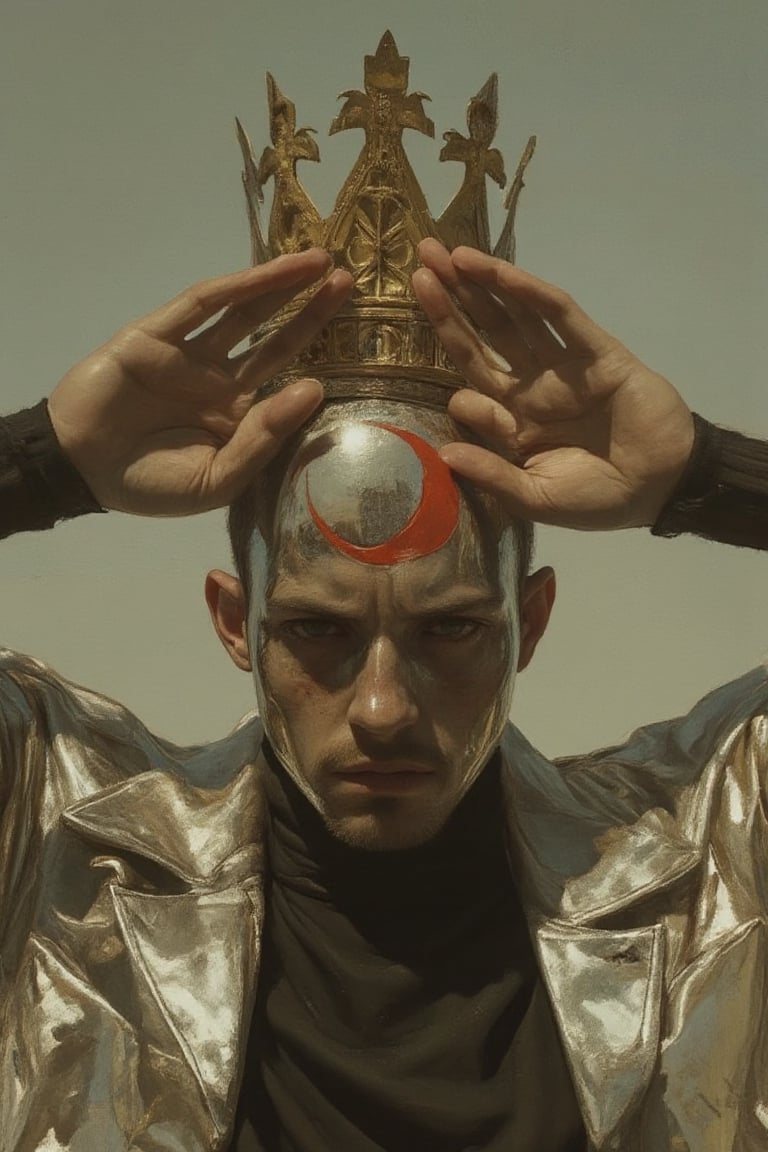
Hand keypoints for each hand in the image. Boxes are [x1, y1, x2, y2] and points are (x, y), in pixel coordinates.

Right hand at [48, 250, 351, 514]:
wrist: (82, 469)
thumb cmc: (152, 485)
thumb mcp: (218, 478)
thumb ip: (264, 437)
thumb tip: (315, 390)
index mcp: (237, 417)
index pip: (289, 382)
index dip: (325, 361)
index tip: (370, 344)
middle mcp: (220, 380)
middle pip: (277, 338)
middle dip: (313, 310)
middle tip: (352, 284)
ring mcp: (190, 354)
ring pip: (245, 312)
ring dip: (282, 285)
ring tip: (322, 262)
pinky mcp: (158, 334)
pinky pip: (201, 304)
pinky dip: (237, 286)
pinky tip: (271, 273)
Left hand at [413, 239, 694, 529]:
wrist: (662, 488)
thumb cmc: (597, 500)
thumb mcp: (535, 498)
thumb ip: (492, 475)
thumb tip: (442, 452)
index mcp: (514, 420)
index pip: (470, 379)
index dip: (450, 361)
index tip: (436, 361)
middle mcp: (532, 384)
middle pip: (483, 335)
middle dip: (451, 301)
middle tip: (418, 261)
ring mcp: (563, 364)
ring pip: (515, 315)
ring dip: (482, 283)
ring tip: (445, 252)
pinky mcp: (596, 351)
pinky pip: (560, 315)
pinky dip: (531, 292)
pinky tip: (499, 272)